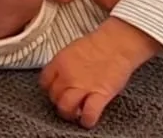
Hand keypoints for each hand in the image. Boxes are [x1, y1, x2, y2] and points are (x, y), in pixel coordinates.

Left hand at [40, 19, 159, 127]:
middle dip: (60, 101)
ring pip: (66, 108)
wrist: (117, 42)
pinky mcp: (99, 95)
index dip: (50, 88)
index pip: (44, 82)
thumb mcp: (73, 48)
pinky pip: (88, 115)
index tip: (58, 90)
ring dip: (70, 113)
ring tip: (77, 112)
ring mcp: (82, 86)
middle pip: (54, 97)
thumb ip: (64, 64)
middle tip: (69, 101)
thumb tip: (62, 77)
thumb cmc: (98, 43)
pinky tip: (88, 118)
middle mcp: (68, 75)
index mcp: (60, 61)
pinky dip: (87, 120)